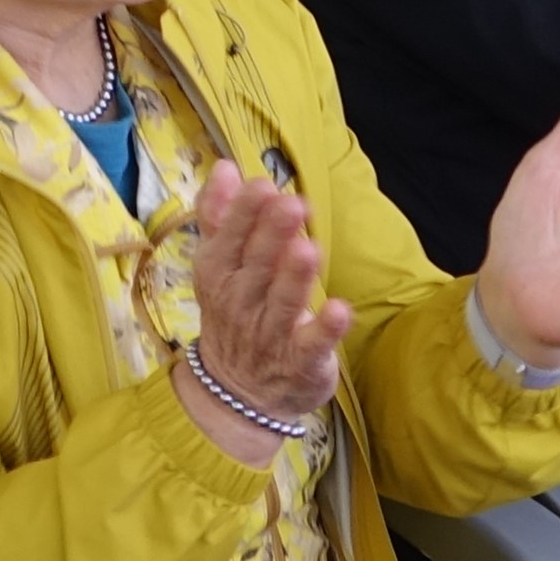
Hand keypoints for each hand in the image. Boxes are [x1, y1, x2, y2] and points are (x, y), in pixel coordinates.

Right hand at [175, 161, 347, 465]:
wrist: (237, 392)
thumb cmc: (234, 313)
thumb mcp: (218, 265)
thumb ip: (221, 217)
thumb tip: (227, 168)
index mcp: (218, 274)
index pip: (228, 240)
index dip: (245, 213)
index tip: (262, 184)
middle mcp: (239, 303)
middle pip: (256, 266)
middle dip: (272, 235)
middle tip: (292, 204)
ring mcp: (269, 335)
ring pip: (281, 303)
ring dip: (295, 277)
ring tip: (309, 249)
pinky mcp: (300, 362)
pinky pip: (311, 345)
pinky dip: (325, 329)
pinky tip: (341, 310)